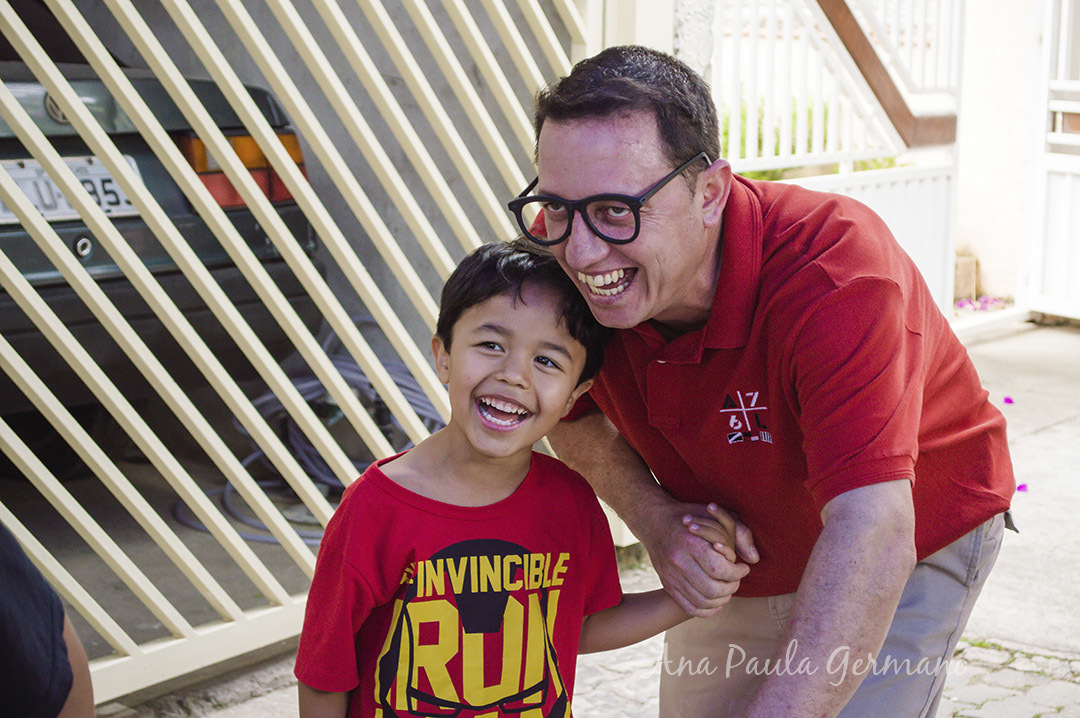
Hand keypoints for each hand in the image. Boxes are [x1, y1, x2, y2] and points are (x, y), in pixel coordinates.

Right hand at [639, 500, 757, 617]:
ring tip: (728, 588)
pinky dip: (707, 610)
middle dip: (732, 586)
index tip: (742, 567)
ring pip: (703, 601)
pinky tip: (716, 601)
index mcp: (690, 543)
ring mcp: (671, 576)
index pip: (719, 569)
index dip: (737, 572)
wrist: (653, 521)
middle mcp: (678, 562)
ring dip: (722, 599)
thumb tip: (754, 558)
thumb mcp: (715, 516)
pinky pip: (690, 607)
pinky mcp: (667, 585)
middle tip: (736, 578)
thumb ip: (739, 533)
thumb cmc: (689, 516)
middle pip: (712, 589)